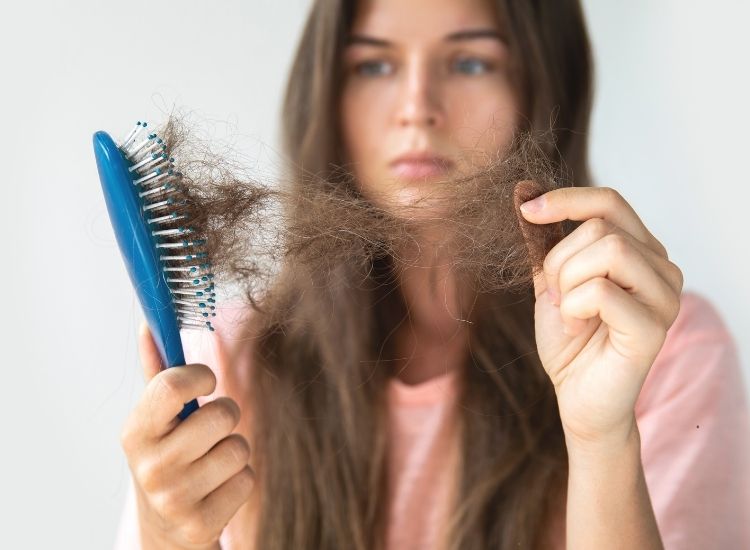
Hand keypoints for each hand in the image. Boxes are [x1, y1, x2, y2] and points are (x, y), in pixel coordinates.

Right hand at [120, 321, 253, 548]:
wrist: (165, 531)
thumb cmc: (167, 457)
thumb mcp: (155, 420)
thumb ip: (158, 372)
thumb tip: (150, 324)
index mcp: (134, 432)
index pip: (169, 386)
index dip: (199, 375)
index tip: (206, 380)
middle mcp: (149, 466)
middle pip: (220, 415)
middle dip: (227, 414)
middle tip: (212, 428)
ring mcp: (174, 499)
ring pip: (239, 447)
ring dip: (235, 450)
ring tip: (214, 460)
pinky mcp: (200, 525)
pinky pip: (247, 479)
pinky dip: (240, 480)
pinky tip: (219, 488)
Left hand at [515, 184, 682, 450]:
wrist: (577, 396)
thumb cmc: (570, 340)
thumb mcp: (552, 282)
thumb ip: (547, 243)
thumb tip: (525, 193)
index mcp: (641, 252)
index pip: (610, 202)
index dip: (566, 199)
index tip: (527, 210)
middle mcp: (662, 268)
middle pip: (601, 226)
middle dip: (559, 260)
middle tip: (556, 295)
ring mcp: (665, 297)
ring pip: (608, 250)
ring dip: (568, 282)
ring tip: (568, 312)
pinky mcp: (653, 327)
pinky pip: (601, 291)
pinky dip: (573, 308)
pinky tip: (577, 328)